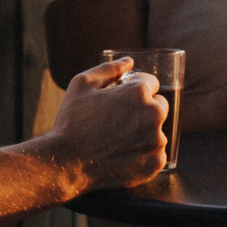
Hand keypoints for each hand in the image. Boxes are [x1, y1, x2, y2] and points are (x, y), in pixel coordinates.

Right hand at [47, 57, 167, 189]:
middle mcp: (154, 114)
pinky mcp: (156, 163)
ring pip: (157, 131)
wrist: (66, 164)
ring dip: (144, 133)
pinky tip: (122, 155)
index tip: (120, 101)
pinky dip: (143, 154)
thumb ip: (109, 69)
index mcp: (138, 92)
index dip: (134, 90)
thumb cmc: (71, 122)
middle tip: (119, 121)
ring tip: (117, 141)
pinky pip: (156, 153)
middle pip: (159, 106)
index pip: (151, 83)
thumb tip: (129, 61)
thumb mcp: (82, 85)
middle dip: (143, 109)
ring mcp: (157, 141)